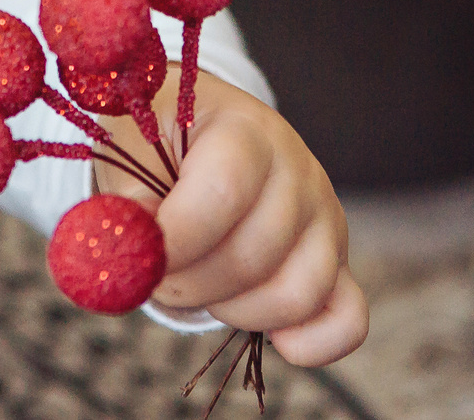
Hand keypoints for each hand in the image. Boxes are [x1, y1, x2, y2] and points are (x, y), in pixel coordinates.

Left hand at [94, 74, 367, 365]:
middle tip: (155, 273)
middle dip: (189, 281)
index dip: (176, 238)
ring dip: (231, 309)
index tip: (138, 257)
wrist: (191, 132)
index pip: (224, 191)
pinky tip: (266, 334)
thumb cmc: (155, 141)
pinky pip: (346, 320)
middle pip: (254, 254)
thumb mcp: (127, 151)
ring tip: (196, 283)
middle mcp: (299, 172)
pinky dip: (307, 342)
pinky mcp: (338, 264)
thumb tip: (135, 254)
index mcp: (244, 130)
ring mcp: (326, 220)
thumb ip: (127, 203)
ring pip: (296, 294)